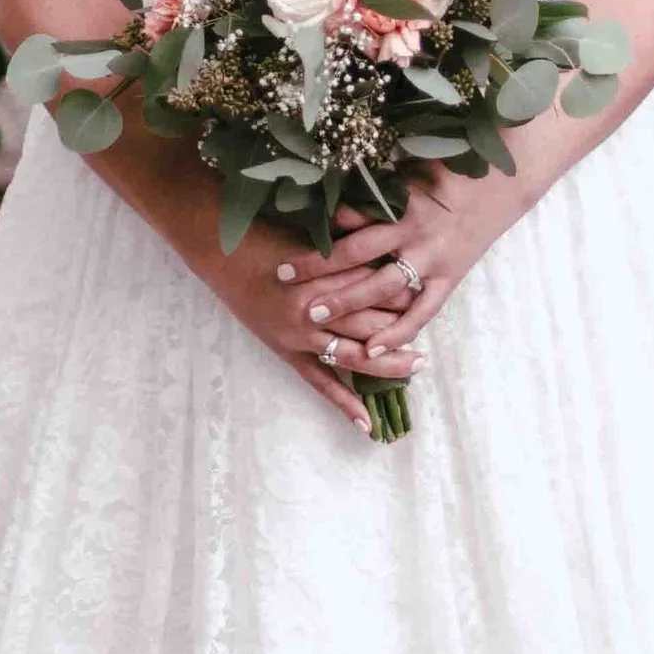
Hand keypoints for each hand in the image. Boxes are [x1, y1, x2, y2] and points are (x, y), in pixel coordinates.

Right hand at [199, 210, 427, 429]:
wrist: (220, 246)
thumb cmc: (267, 229)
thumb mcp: (314, 231)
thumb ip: (350, 242)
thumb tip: (389, 245)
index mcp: (328, 273)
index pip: (381, 288)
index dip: (407, 291)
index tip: (428, 290)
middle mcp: (318, 307)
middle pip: (374, 322)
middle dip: (405, 326)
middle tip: (433, 328)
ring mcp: (301, 334)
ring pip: (355, 355)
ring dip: (388, 363)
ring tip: (417, 365)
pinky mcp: (286, 350)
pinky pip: (320, 382)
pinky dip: (343, 402)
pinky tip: (367, 423)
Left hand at [269, 166, 508, 367]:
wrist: (501, 182)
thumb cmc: (449, 170)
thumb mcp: (408, 170)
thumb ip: (373, 186)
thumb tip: (330, 187)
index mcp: (399, 202)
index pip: (349, 219)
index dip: (316, 233)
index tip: (283, 244)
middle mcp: (412, 232)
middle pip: (356, 254)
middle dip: (318, 269)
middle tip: (283, 281)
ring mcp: (431, 258)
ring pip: (382, 286)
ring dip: (346, 302)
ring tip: (314, 316)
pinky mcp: (448, 278)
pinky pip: (420, 312)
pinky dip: (396, 333)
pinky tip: (372, 351)